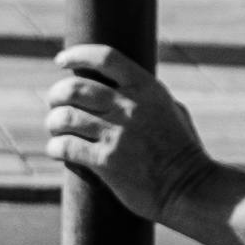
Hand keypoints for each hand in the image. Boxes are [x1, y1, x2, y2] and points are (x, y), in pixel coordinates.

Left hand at [47, 43, 208, 221]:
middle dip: (56, 94)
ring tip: (56, 128)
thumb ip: (148, 97)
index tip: (61, 60)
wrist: (190, 189)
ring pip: (65, 117)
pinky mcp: (106, 162)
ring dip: (53, 122)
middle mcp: (129, 107)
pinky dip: (55, 146)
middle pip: (75, 88)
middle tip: (55, 103)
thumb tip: (123, 86)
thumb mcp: (174, 111)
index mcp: (147, 88)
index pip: (105, 58)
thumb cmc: (184, 151)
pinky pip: (65, 146)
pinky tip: (57, 149)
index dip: (78, 55)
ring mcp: (116, 134)